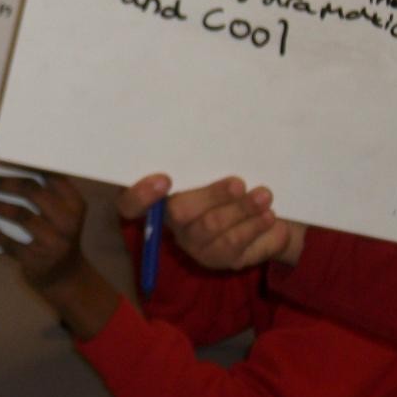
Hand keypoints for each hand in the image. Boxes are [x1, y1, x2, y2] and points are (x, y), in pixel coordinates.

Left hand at [0, 172, 121, 338]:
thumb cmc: (58, 235)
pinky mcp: (39, 261)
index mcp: (74, 202)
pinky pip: (11, 243)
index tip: (0, 156)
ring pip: (20, 214)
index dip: (23, 163)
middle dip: (0, 183)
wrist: (67, 277)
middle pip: (31, 190)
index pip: (48, 174)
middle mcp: (67, 220)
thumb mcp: (63, 212)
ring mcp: (54, 241)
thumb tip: (9, 165)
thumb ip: (47, 192)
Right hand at [119, 174, 304, 269]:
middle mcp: (169, 223)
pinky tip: (267, 215)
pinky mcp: (217, 260)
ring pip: (210, 227)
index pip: (129, 204)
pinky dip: (252, 226)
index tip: (164, 179)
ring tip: (264, 195)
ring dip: (240, 210)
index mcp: (159, 197)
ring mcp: (193, 244)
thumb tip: (206, 137)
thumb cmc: (232, 182)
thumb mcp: (216, 167)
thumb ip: (204, 160)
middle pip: (178, 213)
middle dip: (211, 196)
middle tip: (238, 183)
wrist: (266, 215)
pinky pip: (232, 244)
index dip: (139, 195)